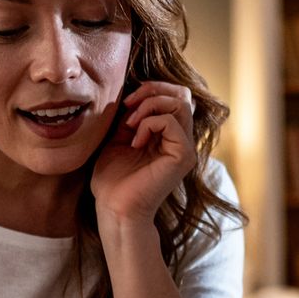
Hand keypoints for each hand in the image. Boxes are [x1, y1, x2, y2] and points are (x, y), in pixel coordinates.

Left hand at [89, 81, 197, 227]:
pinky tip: (135, 141)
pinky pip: (171, 122)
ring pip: (180, 102)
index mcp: (168, 135)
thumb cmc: (113, 180)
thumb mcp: (118, 139)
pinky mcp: (183, 156)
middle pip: (183, 93)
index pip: (174, 95)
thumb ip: (130, 117)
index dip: (151, 89)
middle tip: (129, 104)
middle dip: (153, 90)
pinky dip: (148, 123)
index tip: (126, 101)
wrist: (114, 208)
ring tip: (130, 124)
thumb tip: (134, 94)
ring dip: (149, 105)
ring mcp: (185, 148)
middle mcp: (181, 140)